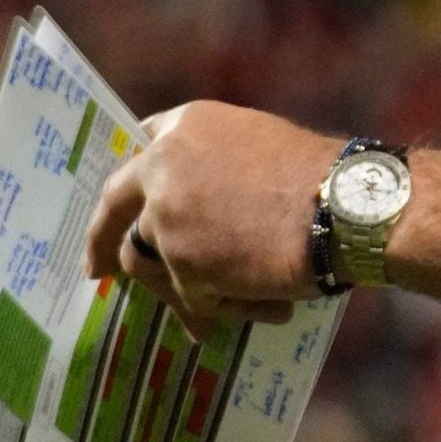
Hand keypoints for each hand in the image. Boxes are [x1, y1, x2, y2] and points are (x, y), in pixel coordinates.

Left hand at [84, 102, 337, 334]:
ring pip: (149, 262)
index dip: (132, 180)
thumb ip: (216, 163)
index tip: (122, 203)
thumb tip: (202, 202)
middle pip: (115, 208)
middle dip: (100, 239)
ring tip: (213, 308)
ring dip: (177, 287)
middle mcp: (163, 167)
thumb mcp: (260, 143)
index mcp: (185, 127)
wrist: (344, 207)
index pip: (137, 148)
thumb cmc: (320, 174)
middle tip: (96, 266)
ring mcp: (166, 218)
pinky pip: (189, 296)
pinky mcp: (182, 265)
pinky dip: (216, 308)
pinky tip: (251, 314)